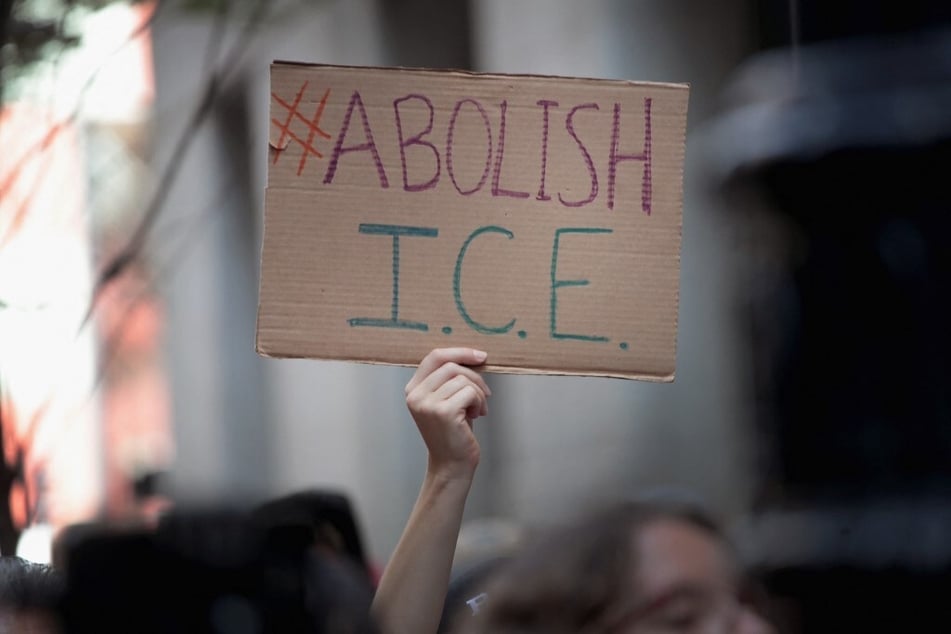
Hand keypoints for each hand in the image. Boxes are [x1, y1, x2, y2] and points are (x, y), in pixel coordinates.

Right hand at [404, 348, 490, 480]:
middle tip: (484, 394)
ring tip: (477, 410)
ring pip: (463, 379)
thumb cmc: (453, 431)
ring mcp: (427, 404)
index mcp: (413, 389)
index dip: (460, 352)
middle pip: (451, 366)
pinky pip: (470, 392)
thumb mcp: (445, 399)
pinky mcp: (443, 412)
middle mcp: (415, 395)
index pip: (435, 356)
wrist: (452, 464)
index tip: (480, 356)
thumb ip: (449, 378)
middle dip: (475, 377)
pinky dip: (479, 402)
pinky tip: (476, 416)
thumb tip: (472, 355)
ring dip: (478, 393)